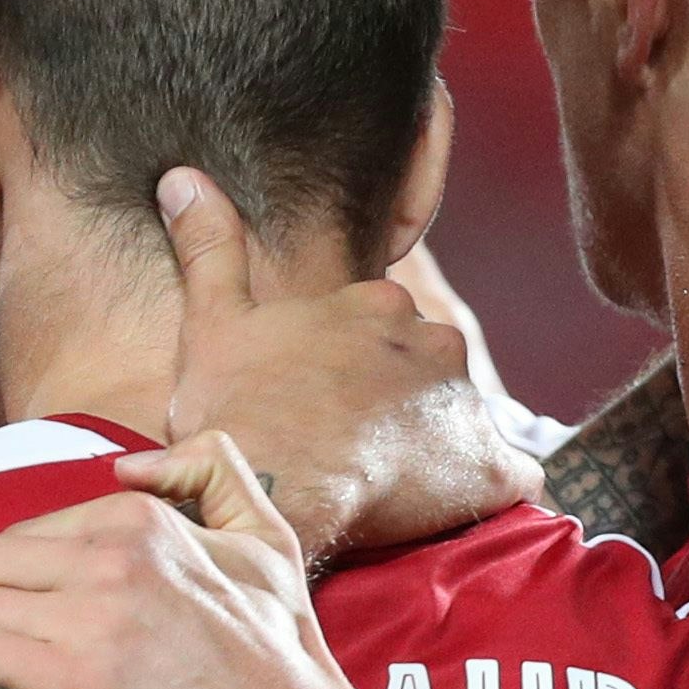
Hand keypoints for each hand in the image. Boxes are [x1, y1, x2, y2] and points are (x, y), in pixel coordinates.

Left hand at [0, 431, 373, 688]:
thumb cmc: (285, 660)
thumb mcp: (268, 542)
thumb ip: (214, 475)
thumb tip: (128, 467)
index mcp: (143, 522)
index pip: (30, 532)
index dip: (24, 582)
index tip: (37, 624)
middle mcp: (112, 558)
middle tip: (0, 652)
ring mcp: (91, 620)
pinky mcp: (72, 686)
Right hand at [158, 169, 539, 559]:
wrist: (272, 493)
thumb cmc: (237, 411)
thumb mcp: (211, 321)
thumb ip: (210, 247)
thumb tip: (182, 178)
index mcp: (375, 303)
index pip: (380, 327)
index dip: (350, 368)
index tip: (321, 402)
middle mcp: (432, 340)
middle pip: (426, 368)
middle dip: (399, 401)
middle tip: (350, 448)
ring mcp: (466, 403)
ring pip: (461, 419)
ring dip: (436, 445)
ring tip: (385, 487)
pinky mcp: (490, 467)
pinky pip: (506, 476)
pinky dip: (483, 491)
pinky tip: (444, 510)